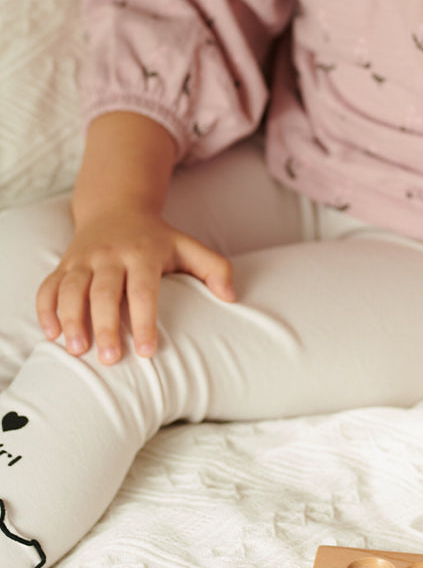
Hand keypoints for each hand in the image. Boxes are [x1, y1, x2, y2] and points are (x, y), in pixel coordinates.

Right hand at [36, 209, 234, 364]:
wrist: (116, 208)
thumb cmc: (158, 238)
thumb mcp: (189, 246)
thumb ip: (215, 269)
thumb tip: (232, 297)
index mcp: (143, 253)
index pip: (143, 291)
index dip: (145, 322)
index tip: (148, 351)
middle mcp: (110, 255)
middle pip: (103, 293)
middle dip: (105, 327)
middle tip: (111, 360)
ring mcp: (83, 259)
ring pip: (71, 290)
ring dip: (71, 320)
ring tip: (77, 350)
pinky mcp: (63, 265)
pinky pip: (48, 287)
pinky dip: (45, 310)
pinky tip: (52, 334)